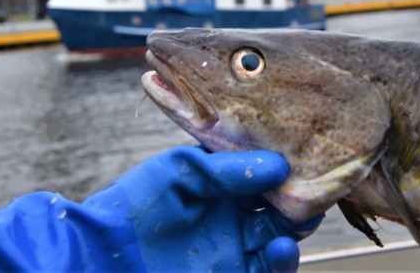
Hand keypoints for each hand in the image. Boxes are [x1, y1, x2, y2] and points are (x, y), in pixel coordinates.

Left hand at [85, 146, 322, 271]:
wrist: (102, 257)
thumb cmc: (135, 204)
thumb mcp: (181, 170)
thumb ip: (228, 168)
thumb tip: (279, 164)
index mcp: (218, 183)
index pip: (262, 172)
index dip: (285, 166)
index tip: (308, 158)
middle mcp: (230, 214)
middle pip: (278, 205)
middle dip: (299, 197)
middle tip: (316, 189)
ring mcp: (232, 248)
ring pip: (279, 238)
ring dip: (295, 229)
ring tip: (304, 218)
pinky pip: (267, 271)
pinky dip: (280, 262)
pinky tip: (280, 248)